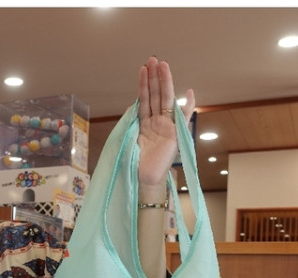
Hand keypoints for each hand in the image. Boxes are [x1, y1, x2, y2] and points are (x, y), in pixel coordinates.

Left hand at [137, 56, 195, 188]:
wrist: (144, 179)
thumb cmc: (134, 162)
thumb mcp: (129, 139)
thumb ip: (132, 122)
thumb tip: (133, 104)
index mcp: (144, 123)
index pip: (144, 99)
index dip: (143, 84)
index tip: (143, 68)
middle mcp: (156, 122)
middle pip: (155, 95)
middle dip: (155, 77)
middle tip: (153, 58)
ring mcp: (167, 127)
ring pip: (165, 101)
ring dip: (165, 82)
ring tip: (163, 65)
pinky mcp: (175, 136)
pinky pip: (183, 119)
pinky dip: (187, 107)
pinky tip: (189, 93)